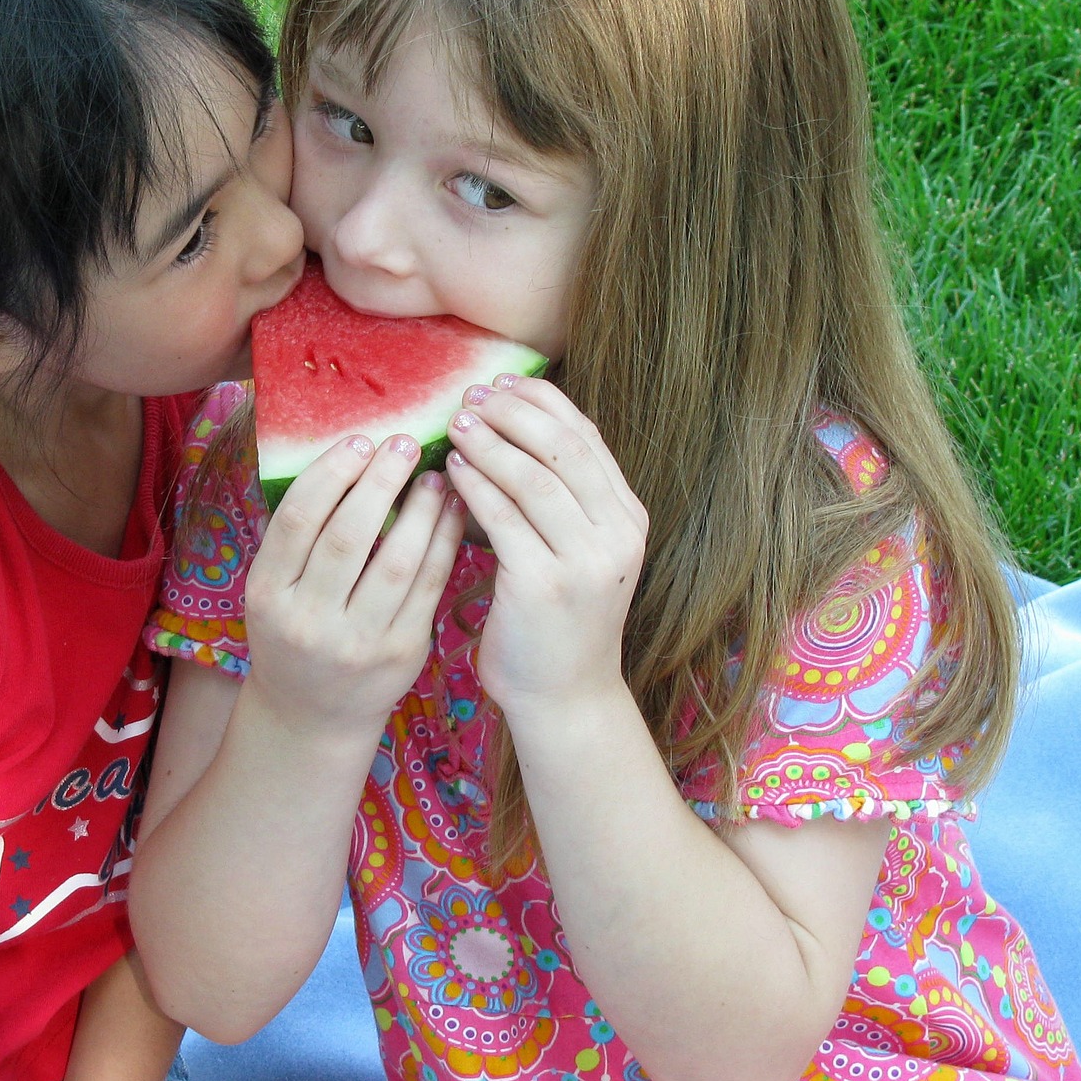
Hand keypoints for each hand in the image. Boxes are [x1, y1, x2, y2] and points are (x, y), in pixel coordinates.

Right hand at [243, 433, 465, 734]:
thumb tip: (342, 456)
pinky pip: (429, 585)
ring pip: (396, 560)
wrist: (313, 716)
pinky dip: (444, 541)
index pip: (297, 520)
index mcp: (268, 594)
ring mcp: (358, 640)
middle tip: (402, 442)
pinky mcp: (402, 652)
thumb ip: (296, 537)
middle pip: (348, 536)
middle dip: (380, 481)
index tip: (358, 440)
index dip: (330, 474)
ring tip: (434, 473)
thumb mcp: (272, 590)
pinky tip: (452, 511)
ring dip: (421, 509)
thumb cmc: (293, 633)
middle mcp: (309, 620)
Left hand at [442, 376, 646, 715]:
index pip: (586, 437)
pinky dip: (476, 486)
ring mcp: (586, 561)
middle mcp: (618, 535)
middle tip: (470, 397)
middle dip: (513, 413)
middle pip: (562, 447)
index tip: (501, 383)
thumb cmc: (557, 619)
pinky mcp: (544, 585)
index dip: (541, 402)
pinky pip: (503, 518)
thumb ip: (562, 498)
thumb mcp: (578, 551)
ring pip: (533, 478)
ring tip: (455, 424)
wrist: (564, 696)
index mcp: (629, 519)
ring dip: (489, 442)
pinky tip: (452, 470)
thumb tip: (516, 423)